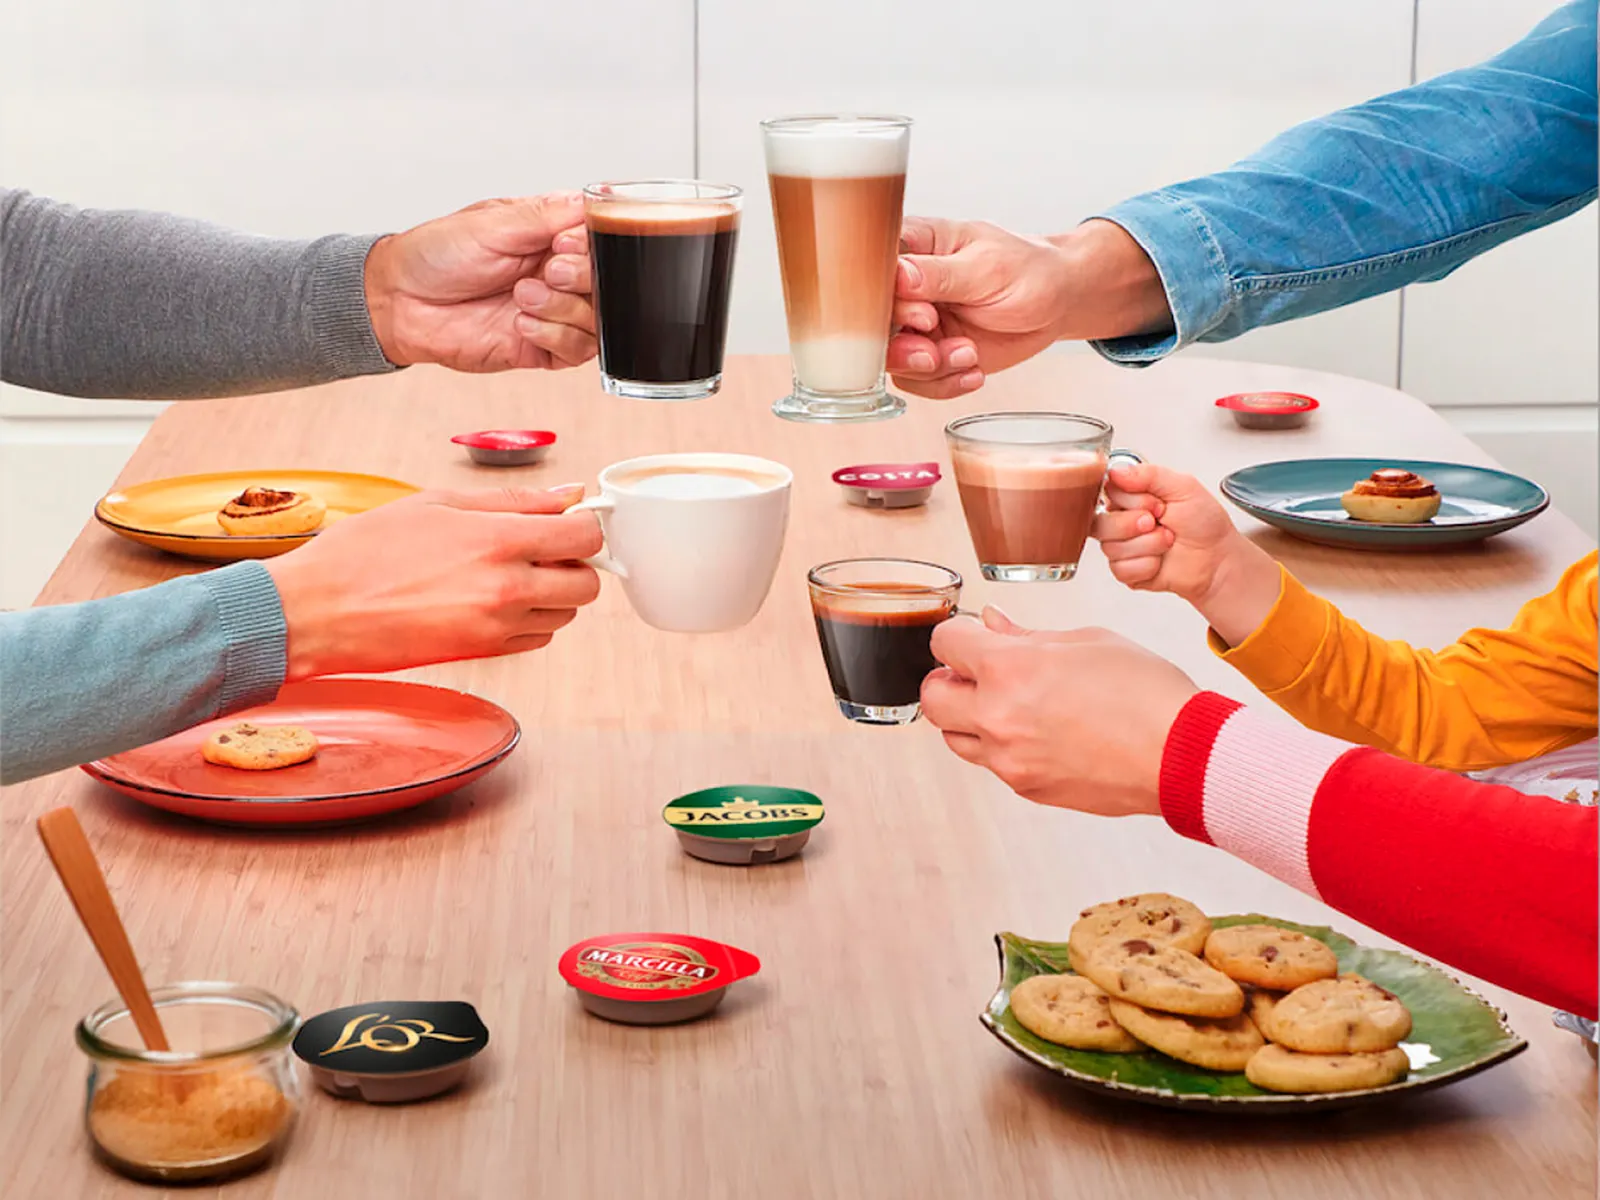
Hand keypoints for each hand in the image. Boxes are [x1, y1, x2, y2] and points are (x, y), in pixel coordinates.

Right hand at [265, 485, 602, 678]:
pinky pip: (535, 638)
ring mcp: (497, 627)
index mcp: (499, 541)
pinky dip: (528, 620)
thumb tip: (568, 494)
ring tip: (505, 573)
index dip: (583, 526)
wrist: (318, 611)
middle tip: (540, 549)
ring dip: (551, 594)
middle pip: (587, 584)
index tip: (567, 522)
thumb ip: (514, 500)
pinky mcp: (484, 654)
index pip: (585, 538)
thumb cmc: (365, 552)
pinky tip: (490, 600)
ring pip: (564, 615)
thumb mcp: (438, 503)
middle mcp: (507, 589)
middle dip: (572, 565)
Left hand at [364, 193, 594, 371]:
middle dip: (581, 277)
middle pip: (608, 283)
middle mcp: (557, 275)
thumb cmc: (435, 255)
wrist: (400, 303)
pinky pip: (577, 351)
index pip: (600, 240)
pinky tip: (520, 322)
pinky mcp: (542, 348)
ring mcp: (553, 313)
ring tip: (522, 297)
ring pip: (598, 319)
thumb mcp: (490, 224)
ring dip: (562, 308)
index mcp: (550, 236)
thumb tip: (587, 201)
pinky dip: (554, 336)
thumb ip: (543, 216)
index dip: (592, 246)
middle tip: (546, 271)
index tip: (564, 244)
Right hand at [888, 218, 1171, 397]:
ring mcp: (914, 324)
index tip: (924, 314)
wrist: (1057, 301)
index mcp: (911, 247)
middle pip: (872, 324)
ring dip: (928, 368)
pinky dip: (944, 384)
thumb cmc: (1027, 269)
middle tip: (935, 345)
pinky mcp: (930, 354)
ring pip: (890, 359)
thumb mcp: (989, 266)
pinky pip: (916, 381)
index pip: (870, 273)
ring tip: (967, 355)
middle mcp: (904, 288)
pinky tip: (974, 371)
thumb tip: (898, 275)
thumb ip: (941, 275)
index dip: (887, 302)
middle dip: (903, 345)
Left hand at [918, 609, 1197, 816]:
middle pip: (931, 698)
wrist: (1183, 755)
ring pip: (955, 737)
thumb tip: (992, 623)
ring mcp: (1009, 760)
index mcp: (1009, 669)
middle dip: (948, 680)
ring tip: (1011, 703)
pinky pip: (992, 763)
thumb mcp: (1085, 641)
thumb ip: (1026, 635)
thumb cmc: (1146, 692)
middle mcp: (998, 717)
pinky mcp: (1027, 788)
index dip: (957, 634)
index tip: (972, 635)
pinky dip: (1001, 745)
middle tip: (978, 672)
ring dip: (968, 716)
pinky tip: (1040, 730)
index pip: (944, 643)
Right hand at [1093, 463, 1281, 646]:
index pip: (1107, 493)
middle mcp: (1123, 521)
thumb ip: (1150, 474)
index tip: (1157, 504)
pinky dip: (1147, 565)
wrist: (1217, 559)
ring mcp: (1122, 547)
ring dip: (1148, 546)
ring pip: (1111, 547)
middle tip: (1159, 522)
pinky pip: (1121, 569)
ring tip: (1166, 541)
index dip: (1131, 501)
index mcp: (1132, 497)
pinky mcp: (1126, 571)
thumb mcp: (1184, 487)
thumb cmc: (1204, 523)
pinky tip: (1160, 561)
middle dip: (1135, 525)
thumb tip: (1117, 471)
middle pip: (1100, 523)